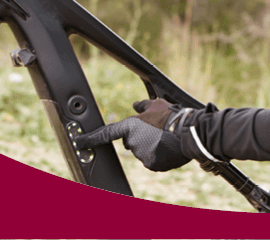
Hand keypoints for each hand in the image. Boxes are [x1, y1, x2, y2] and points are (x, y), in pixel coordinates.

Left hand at [73, 99, 193, 171]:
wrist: (190, 131)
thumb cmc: (172, 116)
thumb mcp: (156, 105)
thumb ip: (143, 106)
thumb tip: (135, 104)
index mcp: (130, 126)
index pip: (106, 133)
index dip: (91, 138)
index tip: (79, 143)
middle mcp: (133, 142)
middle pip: (130, 143)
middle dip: (140, 138)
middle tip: (155, 132)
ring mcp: (142, 155)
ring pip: (142, 152)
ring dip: (150, 147)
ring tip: (165, 139)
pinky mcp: (152, 165)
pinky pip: (152, 161)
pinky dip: (158, 156)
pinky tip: (168, 149)